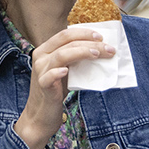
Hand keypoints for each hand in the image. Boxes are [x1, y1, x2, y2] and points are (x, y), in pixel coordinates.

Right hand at [14, 26, 114, 148]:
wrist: (41, 115)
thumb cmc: (56, 91)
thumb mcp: (66, 71)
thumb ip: (75, 60)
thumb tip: (100, 51)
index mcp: (46, 50)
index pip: (65, 34)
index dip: (83, 33)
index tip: (101, 37)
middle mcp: (40, 56)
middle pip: (66, 42)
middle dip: (89, 42)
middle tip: (108, 48)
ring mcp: (40, 70)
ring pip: (61, 55)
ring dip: (82, 52)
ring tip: (97, 54)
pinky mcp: (42, 85)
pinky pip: (49, 76)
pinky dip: (57, 72)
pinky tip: (66, 71)